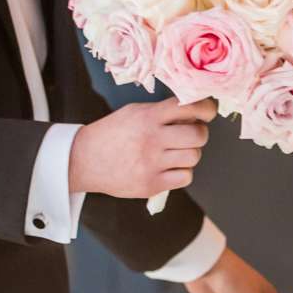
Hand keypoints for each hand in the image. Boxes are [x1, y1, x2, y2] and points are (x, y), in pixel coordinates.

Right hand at [70, 98, 214, 200]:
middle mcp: (152, 139)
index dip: (206, 108)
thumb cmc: (113, 133)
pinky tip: (169, 167)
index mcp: (148, 117)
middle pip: (199, 136)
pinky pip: (185, 177)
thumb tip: (196, 113)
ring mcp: (151, 163)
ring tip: (175, 152)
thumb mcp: (134, 112)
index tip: (208, 112)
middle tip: (190, 134)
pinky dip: (182, 172)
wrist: (83, 160)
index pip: (189, 107)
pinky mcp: (151, 184)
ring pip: (194, 157)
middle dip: (199, 133)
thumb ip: (163, 112)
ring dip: (190, 153)